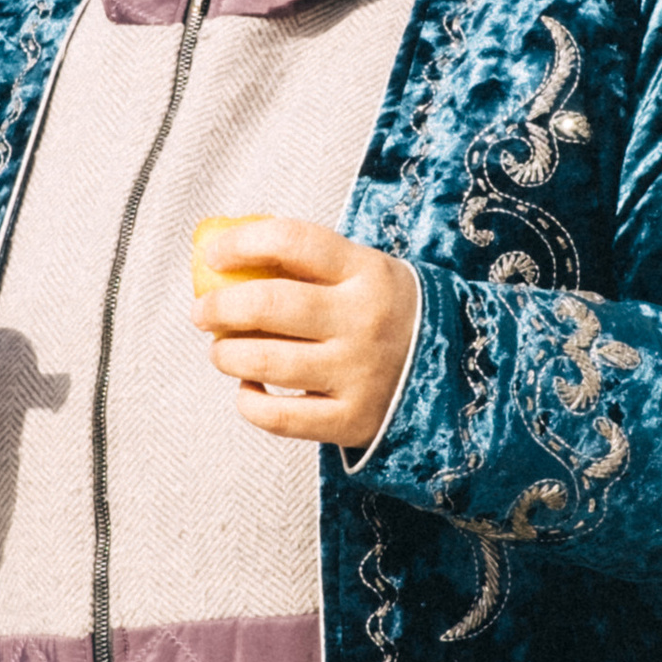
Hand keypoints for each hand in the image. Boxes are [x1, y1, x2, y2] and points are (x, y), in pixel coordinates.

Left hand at [190, 217, 417, 447]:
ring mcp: (359, 373)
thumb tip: (229, 258)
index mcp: (366, 272)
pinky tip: (249, 391)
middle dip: (219, 307)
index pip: (292, 242)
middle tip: (203, 313)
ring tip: (220, 351)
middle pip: (269, 304)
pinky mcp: (352, 420)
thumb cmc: (388, 315)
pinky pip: (279, 417)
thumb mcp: (366, 274)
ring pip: (266, 362)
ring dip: (226, 355)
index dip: (242, 243)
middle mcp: (363, 320)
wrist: (459, 372)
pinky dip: (249, 404)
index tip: (214, 255)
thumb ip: (310, 265)